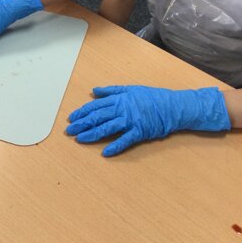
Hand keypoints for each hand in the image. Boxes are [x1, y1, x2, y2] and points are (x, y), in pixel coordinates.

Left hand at [66, 85, 230, 156]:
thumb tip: (94, 91)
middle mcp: (122, 109)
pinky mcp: (140, 132)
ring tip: (80, 140)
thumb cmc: (151, 97)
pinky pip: (125, 140)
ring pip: (107, 128)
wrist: (172, 106)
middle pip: (98, 117)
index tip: (71, 118)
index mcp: (119, 98)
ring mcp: (130, 121)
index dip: (82, 112)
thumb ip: (111, 91)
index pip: (96, 106)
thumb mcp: (130, 89)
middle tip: (69, 131)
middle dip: (82, 124)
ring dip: (92, 134)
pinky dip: (115, 147)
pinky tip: (105, 153)